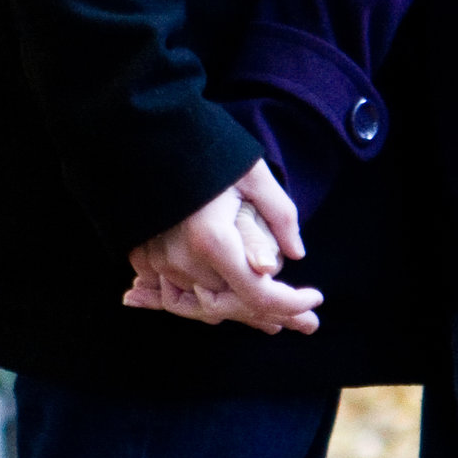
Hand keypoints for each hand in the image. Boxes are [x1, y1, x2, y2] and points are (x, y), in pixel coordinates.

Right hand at [125, 163, 320, 333]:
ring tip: (273, 319)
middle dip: (271, 314)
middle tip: (306, 320)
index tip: (315, 298)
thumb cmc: (208, 151)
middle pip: (232, 306)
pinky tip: (226, 303)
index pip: (257, 293)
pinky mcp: (143, 258)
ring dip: (237, 309)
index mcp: (214, 240)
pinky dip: (202, 301)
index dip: (291, 304)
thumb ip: (280, 216)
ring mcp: (159, 262)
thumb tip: (296, 254)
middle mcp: (183, 260)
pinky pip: (176, 294)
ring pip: (204, 304)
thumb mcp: (254, 175)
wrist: (149, 136)